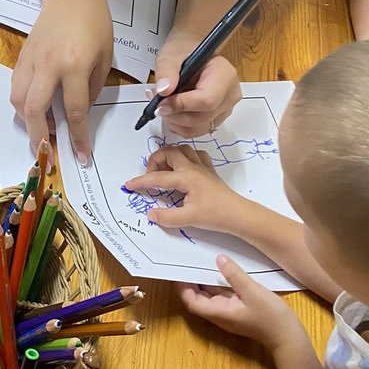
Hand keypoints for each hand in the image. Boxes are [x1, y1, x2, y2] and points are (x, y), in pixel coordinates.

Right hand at [11, 0, 113, 161]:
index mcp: (75, 66)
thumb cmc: (94, 22)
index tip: (80, 156)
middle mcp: (49, 65)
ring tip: (42, 129)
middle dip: (40, 136)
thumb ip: (92, 87)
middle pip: (36, 110)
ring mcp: (31, 61)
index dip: (78, 137)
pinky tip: (35, 107)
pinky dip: (23, 103)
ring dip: (28, 120)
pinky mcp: (22, 57)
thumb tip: (80, 111)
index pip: (75, 110)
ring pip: (19, 100)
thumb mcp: (104, 56)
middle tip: (47, 151)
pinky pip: (16, 86)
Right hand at [123, 143, 252, 233]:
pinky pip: (195, 155)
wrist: (239, 215)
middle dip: (155, 161)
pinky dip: (186, 157)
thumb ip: (167, 217)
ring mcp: (202, 167)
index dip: (141, 181)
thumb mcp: (189, 219)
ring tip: (164, 172)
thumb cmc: (216, 215)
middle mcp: (193, 167)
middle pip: (168, 152)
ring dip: (170, 156)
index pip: (157, 177)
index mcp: (186, 177)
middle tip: (150, 177)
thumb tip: (151, 214)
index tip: (129, 184)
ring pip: (182, 150)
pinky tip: (183, 169)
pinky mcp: (209, 171)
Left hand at [150, 40, 240, 136]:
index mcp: (225, 75)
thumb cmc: (185, 51)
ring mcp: (225, 109)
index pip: (207, 100)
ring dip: (175, 121)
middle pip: (202, 117)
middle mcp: (230, 95)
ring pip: (198, 128)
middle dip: (175, 114)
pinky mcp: (216, 119)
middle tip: (156, 104)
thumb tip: (164, 90)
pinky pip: (197, 131)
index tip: (161, 103)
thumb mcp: (171, 55)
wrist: (192, 53)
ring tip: (163, 105)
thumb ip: (167, 71)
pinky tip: (172, 111)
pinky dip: (180, 126)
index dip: (181, 105)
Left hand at [179, 254, 303, 350]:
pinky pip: (223, 296)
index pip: (192, 302)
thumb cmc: (271, 317)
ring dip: (205, 281)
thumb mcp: (252, 291)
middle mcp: (221, 314)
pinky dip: (218, 284)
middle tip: (188, 260)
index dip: (183, 288)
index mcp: (219, 312)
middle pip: (199, 299)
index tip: (179, 271)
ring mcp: (230, 312)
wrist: (289, 337)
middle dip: (191, 282)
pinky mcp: (238, 309)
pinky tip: (221, 270)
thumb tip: (218, 259)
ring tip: (201, 260)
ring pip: (211, 296)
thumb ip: (234, 275)